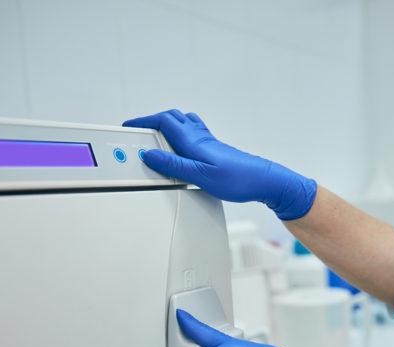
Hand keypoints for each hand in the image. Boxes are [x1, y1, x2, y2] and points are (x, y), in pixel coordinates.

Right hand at [123, 110, 317, 220]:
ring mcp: (209, 143)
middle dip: (152, 121)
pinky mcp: (215, 151)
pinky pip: (193, 134)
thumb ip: (173, 165)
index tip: (128, 125)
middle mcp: (200, 137)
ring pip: (183, 124)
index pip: (163, 121)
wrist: (265, 182)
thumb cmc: (238, 180)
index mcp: (193, 141)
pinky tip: (181, 148)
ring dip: (167, 125)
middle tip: (138, 131)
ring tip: (155, 137)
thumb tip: (148, 154)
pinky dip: (180, 135)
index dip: (143, 121)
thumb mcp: (200, 176)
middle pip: (172, 118)